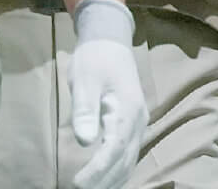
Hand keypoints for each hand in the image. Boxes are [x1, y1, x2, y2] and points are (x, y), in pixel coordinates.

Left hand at [66, 0, 147, 188]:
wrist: (110, 42)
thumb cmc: (95, 59)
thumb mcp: (85, 80)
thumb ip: (85, 111)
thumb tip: (85, 142)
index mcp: (127, 110)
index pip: (114, 148)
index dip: (97, 170)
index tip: (79, 183)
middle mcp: (138, 121)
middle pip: (124, 161)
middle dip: (104, 181)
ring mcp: (138, 124)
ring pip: (129, 161)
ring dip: (112, 179)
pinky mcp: (133, 126)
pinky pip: (129, 155)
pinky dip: (118, 171)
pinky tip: (106, 181)